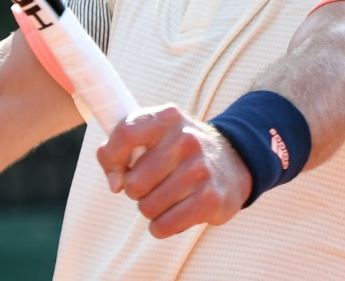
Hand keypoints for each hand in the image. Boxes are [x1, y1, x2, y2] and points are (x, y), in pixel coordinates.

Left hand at [96, 105, 250, 238]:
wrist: (232, 162)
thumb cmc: (178, 150)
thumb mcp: (153, 134)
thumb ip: (120, 148)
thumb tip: (114, 183)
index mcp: (167, 118)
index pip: (126, 134)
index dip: (112, 159)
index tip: (117, 173)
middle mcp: (186, 140)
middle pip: (134, 182)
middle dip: (135, 191)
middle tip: (150, 185)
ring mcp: (200, 169)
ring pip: (148, 207)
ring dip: (150, 209)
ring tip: (164, 197)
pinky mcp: (211, 199)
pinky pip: (165, 225)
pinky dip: (161, 226)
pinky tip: (171, 214)